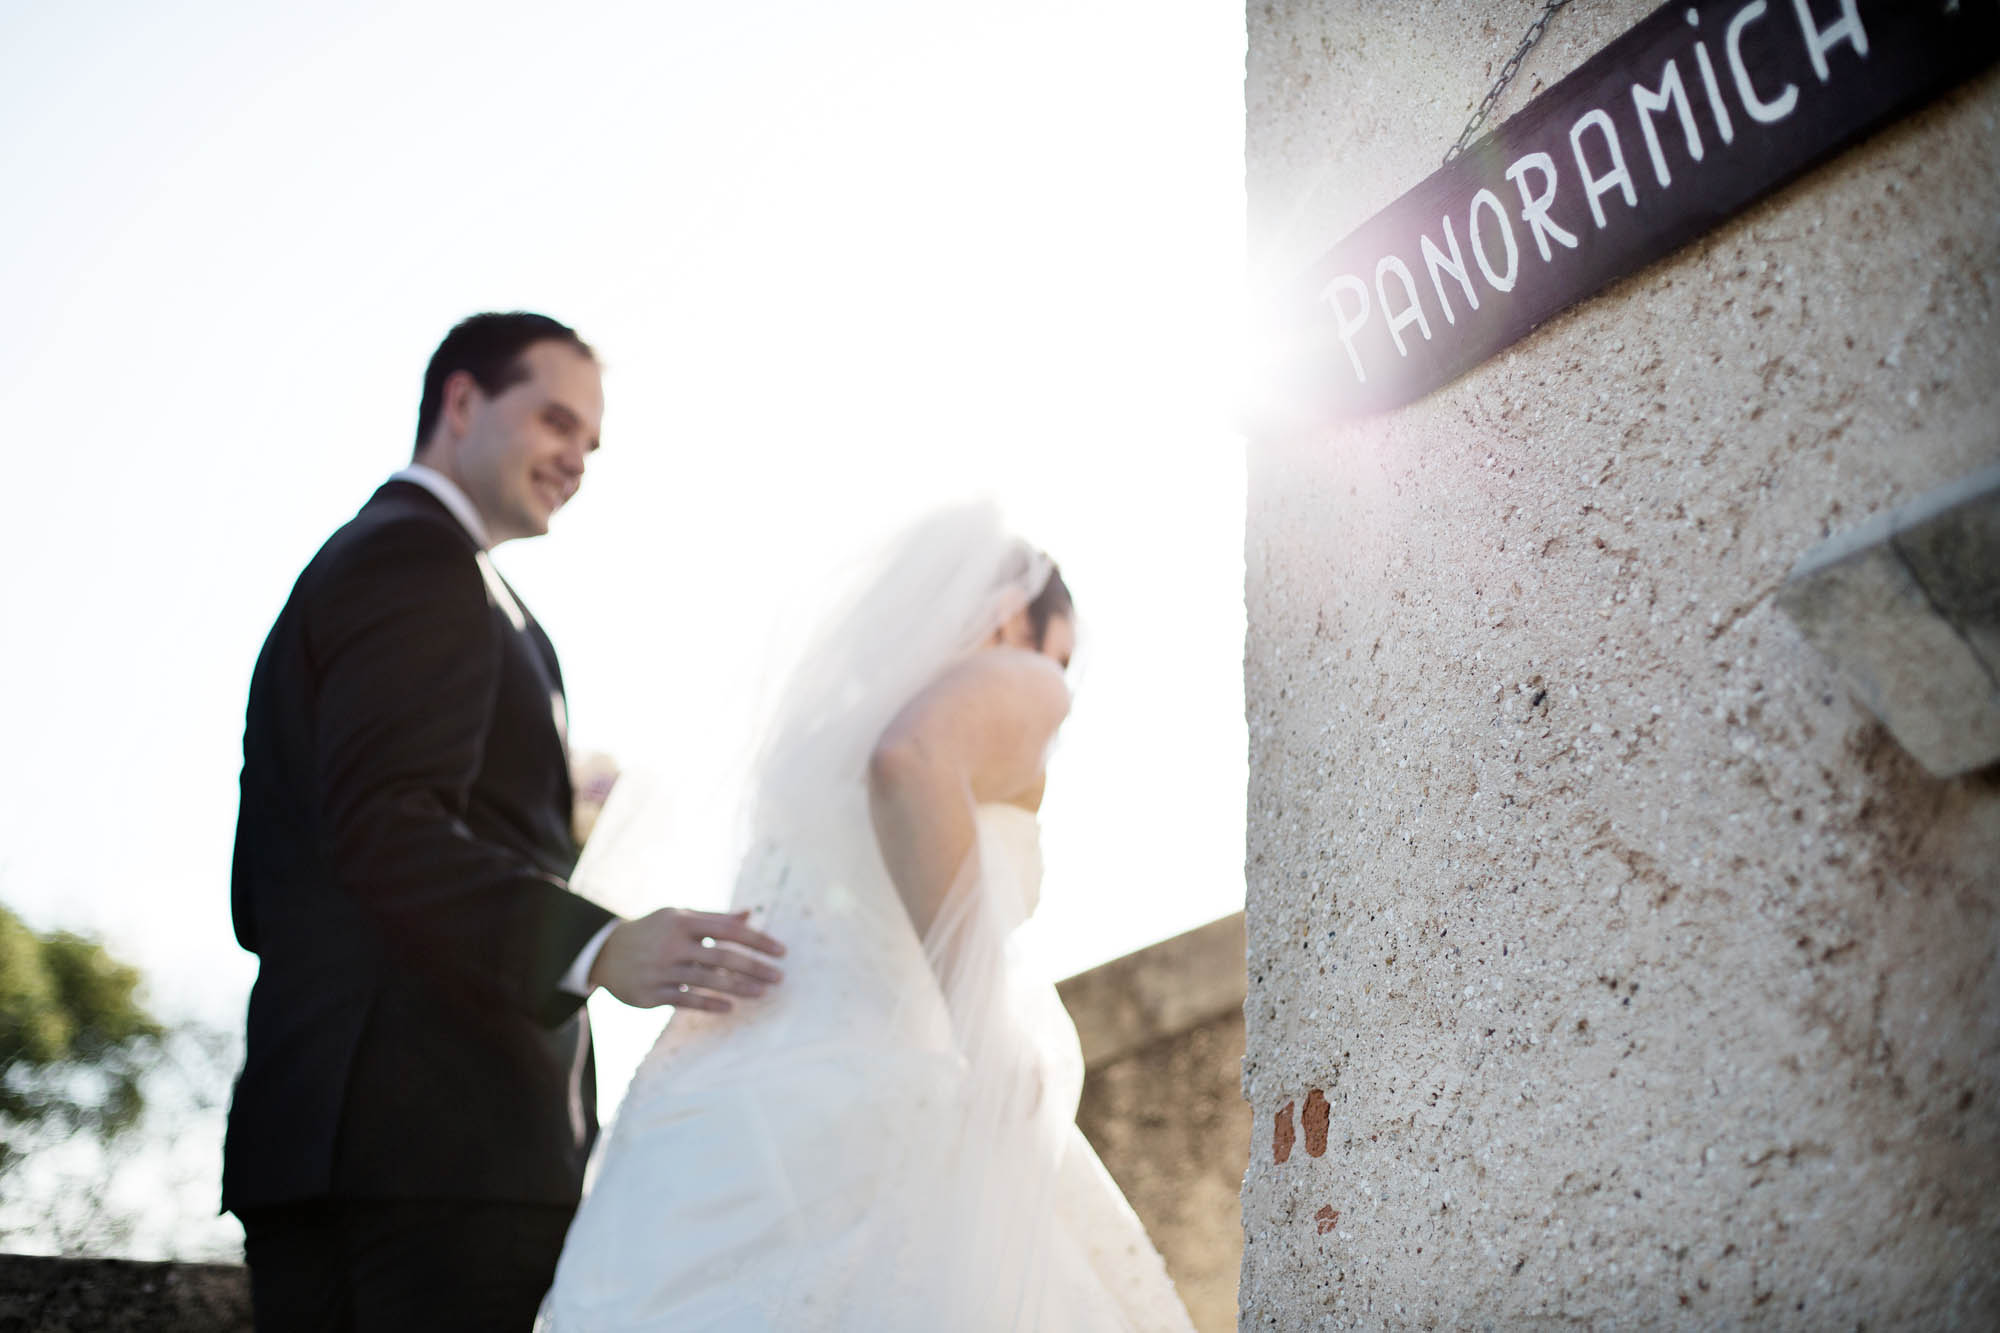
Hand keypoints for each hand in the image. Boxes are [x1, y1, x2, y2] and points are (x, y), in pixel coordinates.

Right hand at [589, 909, 785, 1011]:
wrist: (605, 953)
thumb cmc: (653, 931)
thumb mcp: (679, 916)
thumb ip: (715, 918)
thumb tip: (749, 914)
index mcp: (682, 921)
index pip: (729, 930)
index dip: (758, 940)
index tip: (781, 952)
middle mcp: (672, 944)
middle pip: (723, 957)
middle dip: (755, 967)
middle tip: (779, 977)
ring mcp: (662, 970)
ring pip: (709, 981)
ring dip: (741, 988)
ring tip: (763, 992)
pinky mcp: (652, 994)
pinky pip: (688, 1000)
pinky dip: (711, 1004)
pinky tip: (731, 1007)